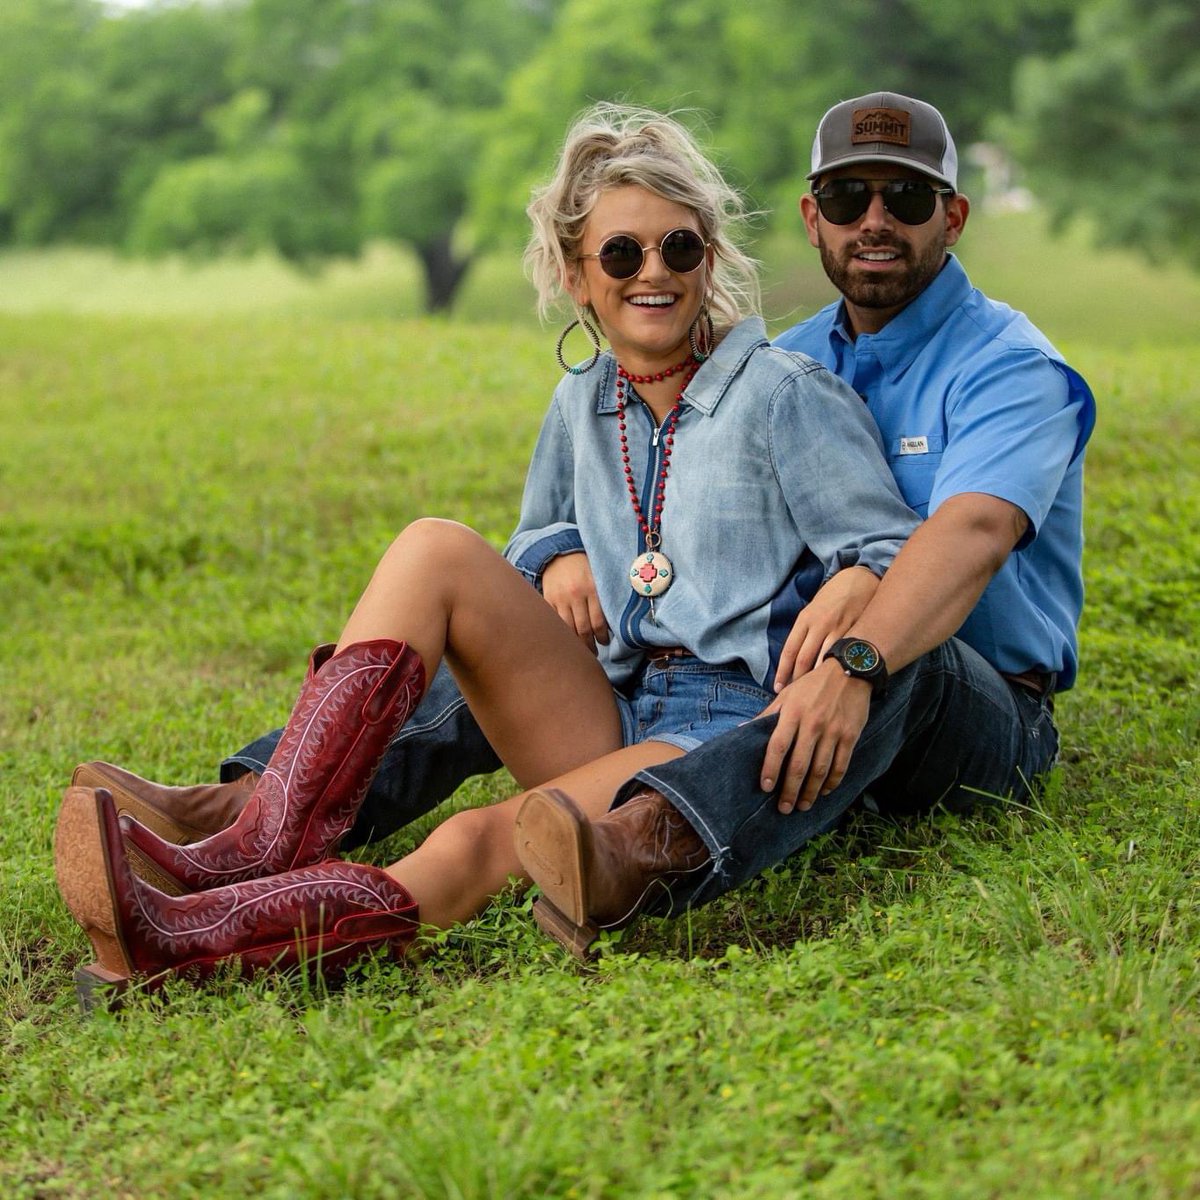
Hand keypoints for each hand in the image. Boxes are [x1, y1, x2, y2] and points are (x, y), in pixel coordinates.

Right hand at [542, 553, 609, 652]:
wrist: (558, 555)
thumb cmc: (584, 567)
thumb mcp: (598, 576)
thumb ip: (605, 595)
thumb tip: (617, 620)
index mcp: (591, 588)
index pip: (598, 621)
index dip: (602, 637)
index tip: (605, 642)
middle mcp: (575, 594)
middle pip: (583, 628)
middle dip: (590, 645)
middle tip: (594, 652)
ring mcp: (559, 598)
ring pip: (568, 628)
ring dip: (576, 643)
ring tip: (582, 650)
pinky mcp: (547, 600)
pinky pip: (555, 622)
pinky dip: (561, 633)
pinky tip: (567, 639)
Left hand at [758, 660, 870, 812]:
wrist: (851, 670)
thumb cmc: (813, 685)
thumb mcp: (787, 694)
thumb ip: (767, 715)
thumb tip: (742, 730)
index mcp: (792, 713)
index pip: (777, 746)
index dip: (770, 769)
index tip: (766, 787)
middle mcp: (812, 724)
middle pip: (799, 764)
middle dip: (790, 790)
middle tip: (784, 808)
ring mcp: (833, 731)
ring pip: (820, 770)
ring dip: (811, 792)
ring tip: (802, 805)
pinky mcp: (850, 735)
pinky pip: (841, 765)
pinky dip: (832, 782)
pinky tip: (825, 791)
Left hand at [773, 566, 878, 690]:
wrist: (859, 580)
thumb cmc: (832, 599)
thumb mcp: (812, 611)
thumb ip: (804, 632)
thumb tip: (794, 659)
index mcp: (804, 619)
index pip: (789, 651)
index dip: (783, 672)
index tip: (778, 687)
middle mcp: (819, 624)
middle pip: (804, 659)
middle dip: (797, 680)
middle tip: (795, 696)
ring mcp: (838, 628)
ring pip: (823, 660)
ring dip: (817, 679)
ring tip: (813, 695)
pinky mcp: (855, 631)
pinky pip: (843, 655)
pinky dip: (837, 669)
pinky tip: (835, 681)